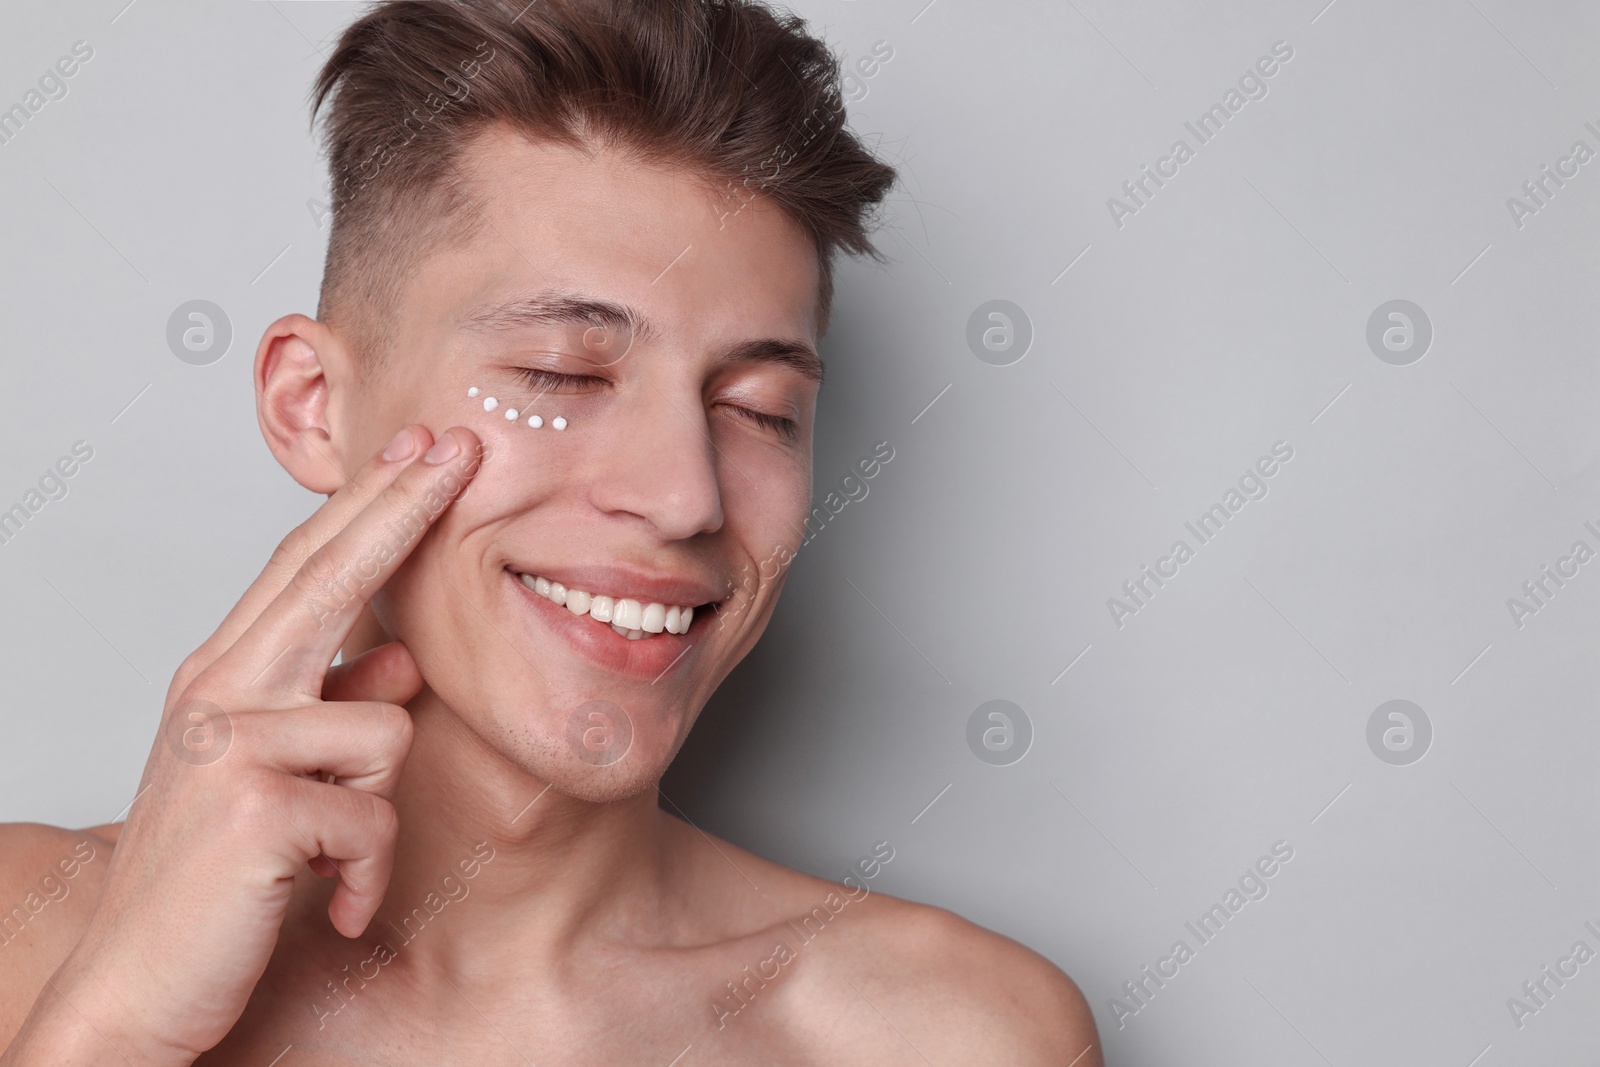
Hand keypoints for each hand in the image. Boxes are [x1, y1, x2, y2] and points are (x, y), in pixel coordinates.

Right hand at [6, 425, 480, 1065]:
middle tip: (458, 448)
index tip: (422, 452)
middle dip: (402, 507)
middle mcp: (217, 693)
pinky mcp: (256, 807)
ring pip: (386, 728)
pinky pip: (376, 818)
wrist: (133, 992)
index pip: (304, 570)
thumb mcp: (274, 783)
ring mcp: (230, 744)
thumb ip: (330, 713)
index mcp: (221, 681)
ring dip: (374, 812)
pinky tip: (328, 903)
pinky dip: (367, 876)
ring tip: (327, 862)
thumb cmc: (212, 884)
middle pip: (328, 577)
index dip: (368, 506)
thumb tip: (400, 662)